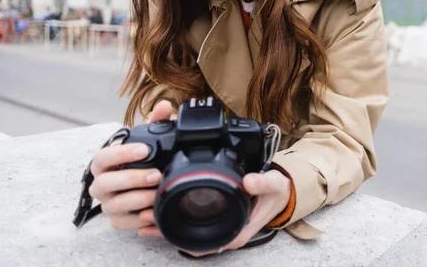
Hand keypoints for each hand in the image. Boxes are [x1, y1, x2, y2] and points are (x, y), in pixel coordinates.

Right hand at [88, 100, 173, 231]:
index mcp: (105, 163)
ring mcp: (108, 203)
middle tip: (156, 174)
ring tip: (157, 194)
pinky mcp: (117, 220)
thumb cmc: (142, 160)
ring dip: (138, 200)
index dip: (122, 154)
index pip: (103, 157)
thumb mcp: (149, 141)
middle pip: (106, 183)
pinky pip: (122, 224)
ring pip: (114, 205)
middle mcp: (101, 184)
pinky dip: (138, 221)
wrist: (143, 185)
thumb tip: (164, 106)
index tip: (144, 150)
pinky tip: (154, 214)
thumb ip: (156, 122)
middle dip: (132, 179)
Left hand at [140, 160, 291, 257]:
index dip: (178, 239)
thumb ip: (261, 182)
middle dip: (166, 232)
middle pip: (190, 241)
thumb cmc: (276, 192)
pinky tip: (164, 210)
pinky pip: (195, 226)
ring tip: (145, 216)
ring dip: (168, 227)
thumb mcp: (273, 185)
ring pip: (190, 235)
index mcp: (236, 232)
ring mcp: (222, 229)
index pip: (202, 245)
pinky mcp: (219, 221)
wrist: (282, 192)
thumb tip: (248, 181)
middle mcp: (226, 235)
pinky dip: (178, 220)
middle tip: (143, 217)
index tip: (159, 226)